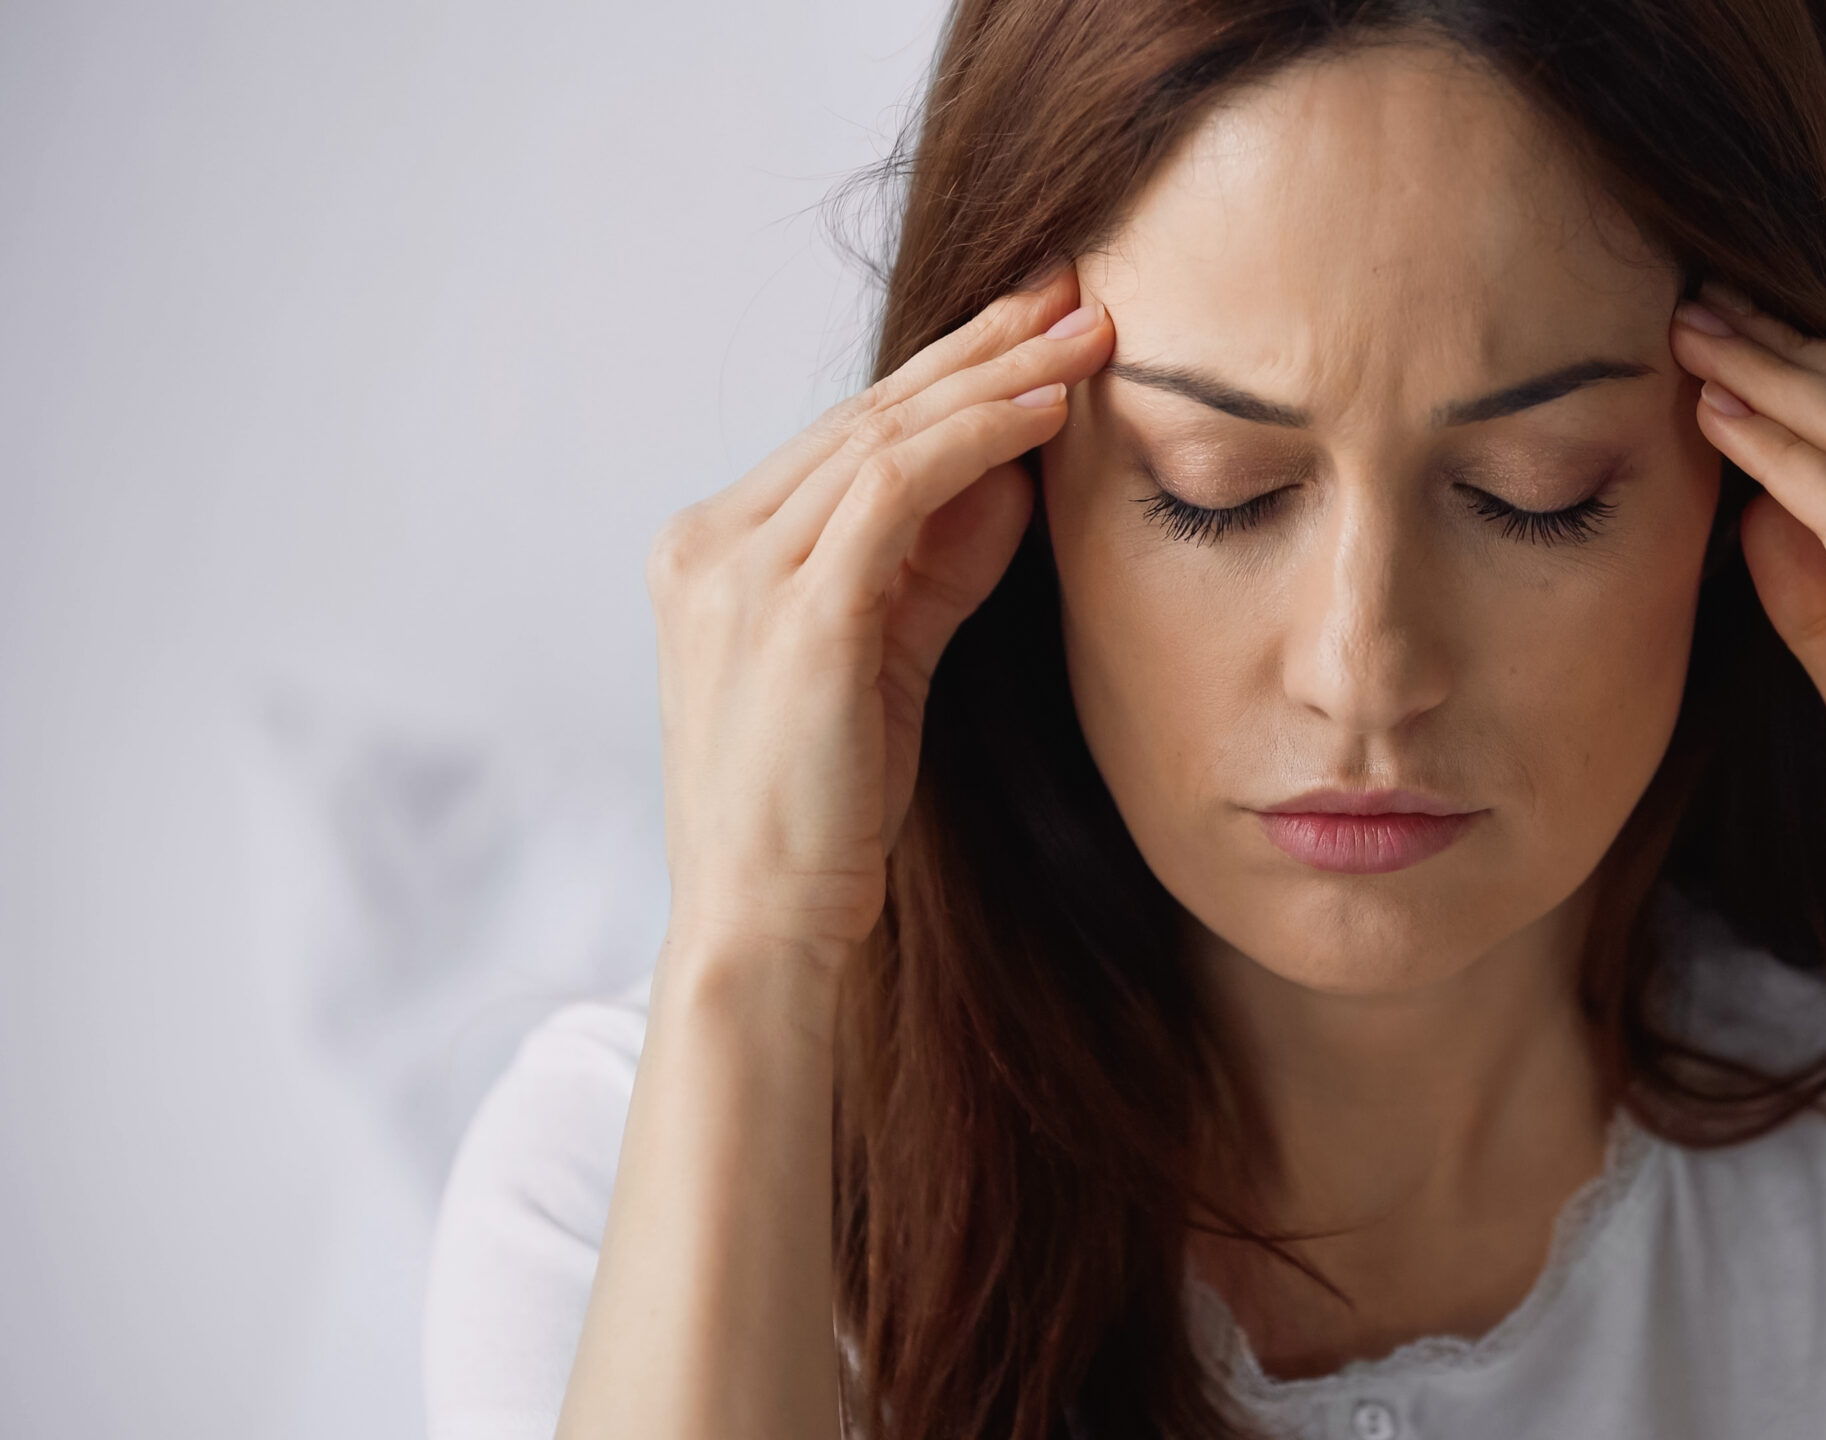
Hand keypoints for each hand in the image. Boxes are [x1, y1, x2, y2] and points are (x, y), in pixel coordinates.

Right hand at [645, 267, 1112, 975]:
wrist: (765, 923)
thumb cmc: (825, 806)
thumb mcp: (885, 656)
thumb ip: (936, 562)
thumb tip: (1014, 474)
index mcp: (715, 552)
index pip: (848, 435)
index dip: (949, 372)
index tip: (1035, 324)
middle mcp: (710, 545)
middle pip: (866, 414)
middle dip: (980, 346)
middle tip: (1074, 289)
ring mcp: (737, 574)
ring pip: (884, 436)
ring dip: (996, 378)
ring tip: (1087, 337)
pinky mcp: (792, 614)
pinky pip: (894, 491)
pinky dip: (975, 442)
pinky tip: (1046, 414)